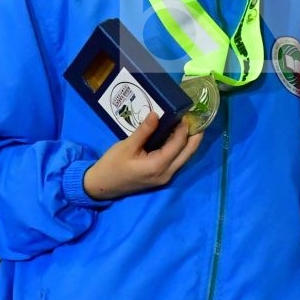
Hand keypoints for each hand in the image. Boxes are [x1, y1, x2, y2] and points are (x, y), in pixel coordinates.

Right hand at [82, 112, 202, 200]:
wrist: (102, 186)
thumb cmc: (112, 165)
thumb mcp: (127, 146)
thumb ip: (144, 130)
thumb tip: (156, 114)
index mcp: (158, 165)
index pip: (179, 143)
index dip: (184, 128)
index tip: (185, 113)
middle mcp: (167, 173)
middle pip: (188, 152)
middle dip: (195, 135)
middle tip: (197, 118)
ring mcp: (165, 177)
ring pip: (184, 157)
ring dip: (189, 142)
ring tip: (190, 124)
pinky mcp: (162, 176)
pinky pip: (177, 161)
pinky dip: (180, 148)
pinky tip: (177, 136)